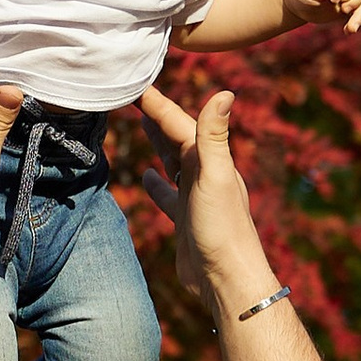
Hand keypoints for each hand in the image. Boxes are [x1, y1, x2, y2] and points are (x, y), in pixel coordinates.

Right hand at [137, 85, 267, 318]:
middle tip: (134, 94)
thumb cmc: (221, 228)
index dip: (158, 104)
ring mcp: (194, 197)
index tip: (135, 82)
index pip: (179, 123)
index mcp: (209, 160)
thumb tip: (226, 92)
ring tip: (141, 124)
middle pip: (176, 137)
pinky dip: (157, 183)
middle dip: (157, 116)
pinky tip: (147, 177)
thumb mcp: (215, 177)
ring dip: (158, 142)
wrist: (226, 278)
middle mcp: (203, 174)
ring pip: (171, 161)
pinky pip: (167, 194)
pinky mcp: (185, 219)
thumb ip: (215, 136)